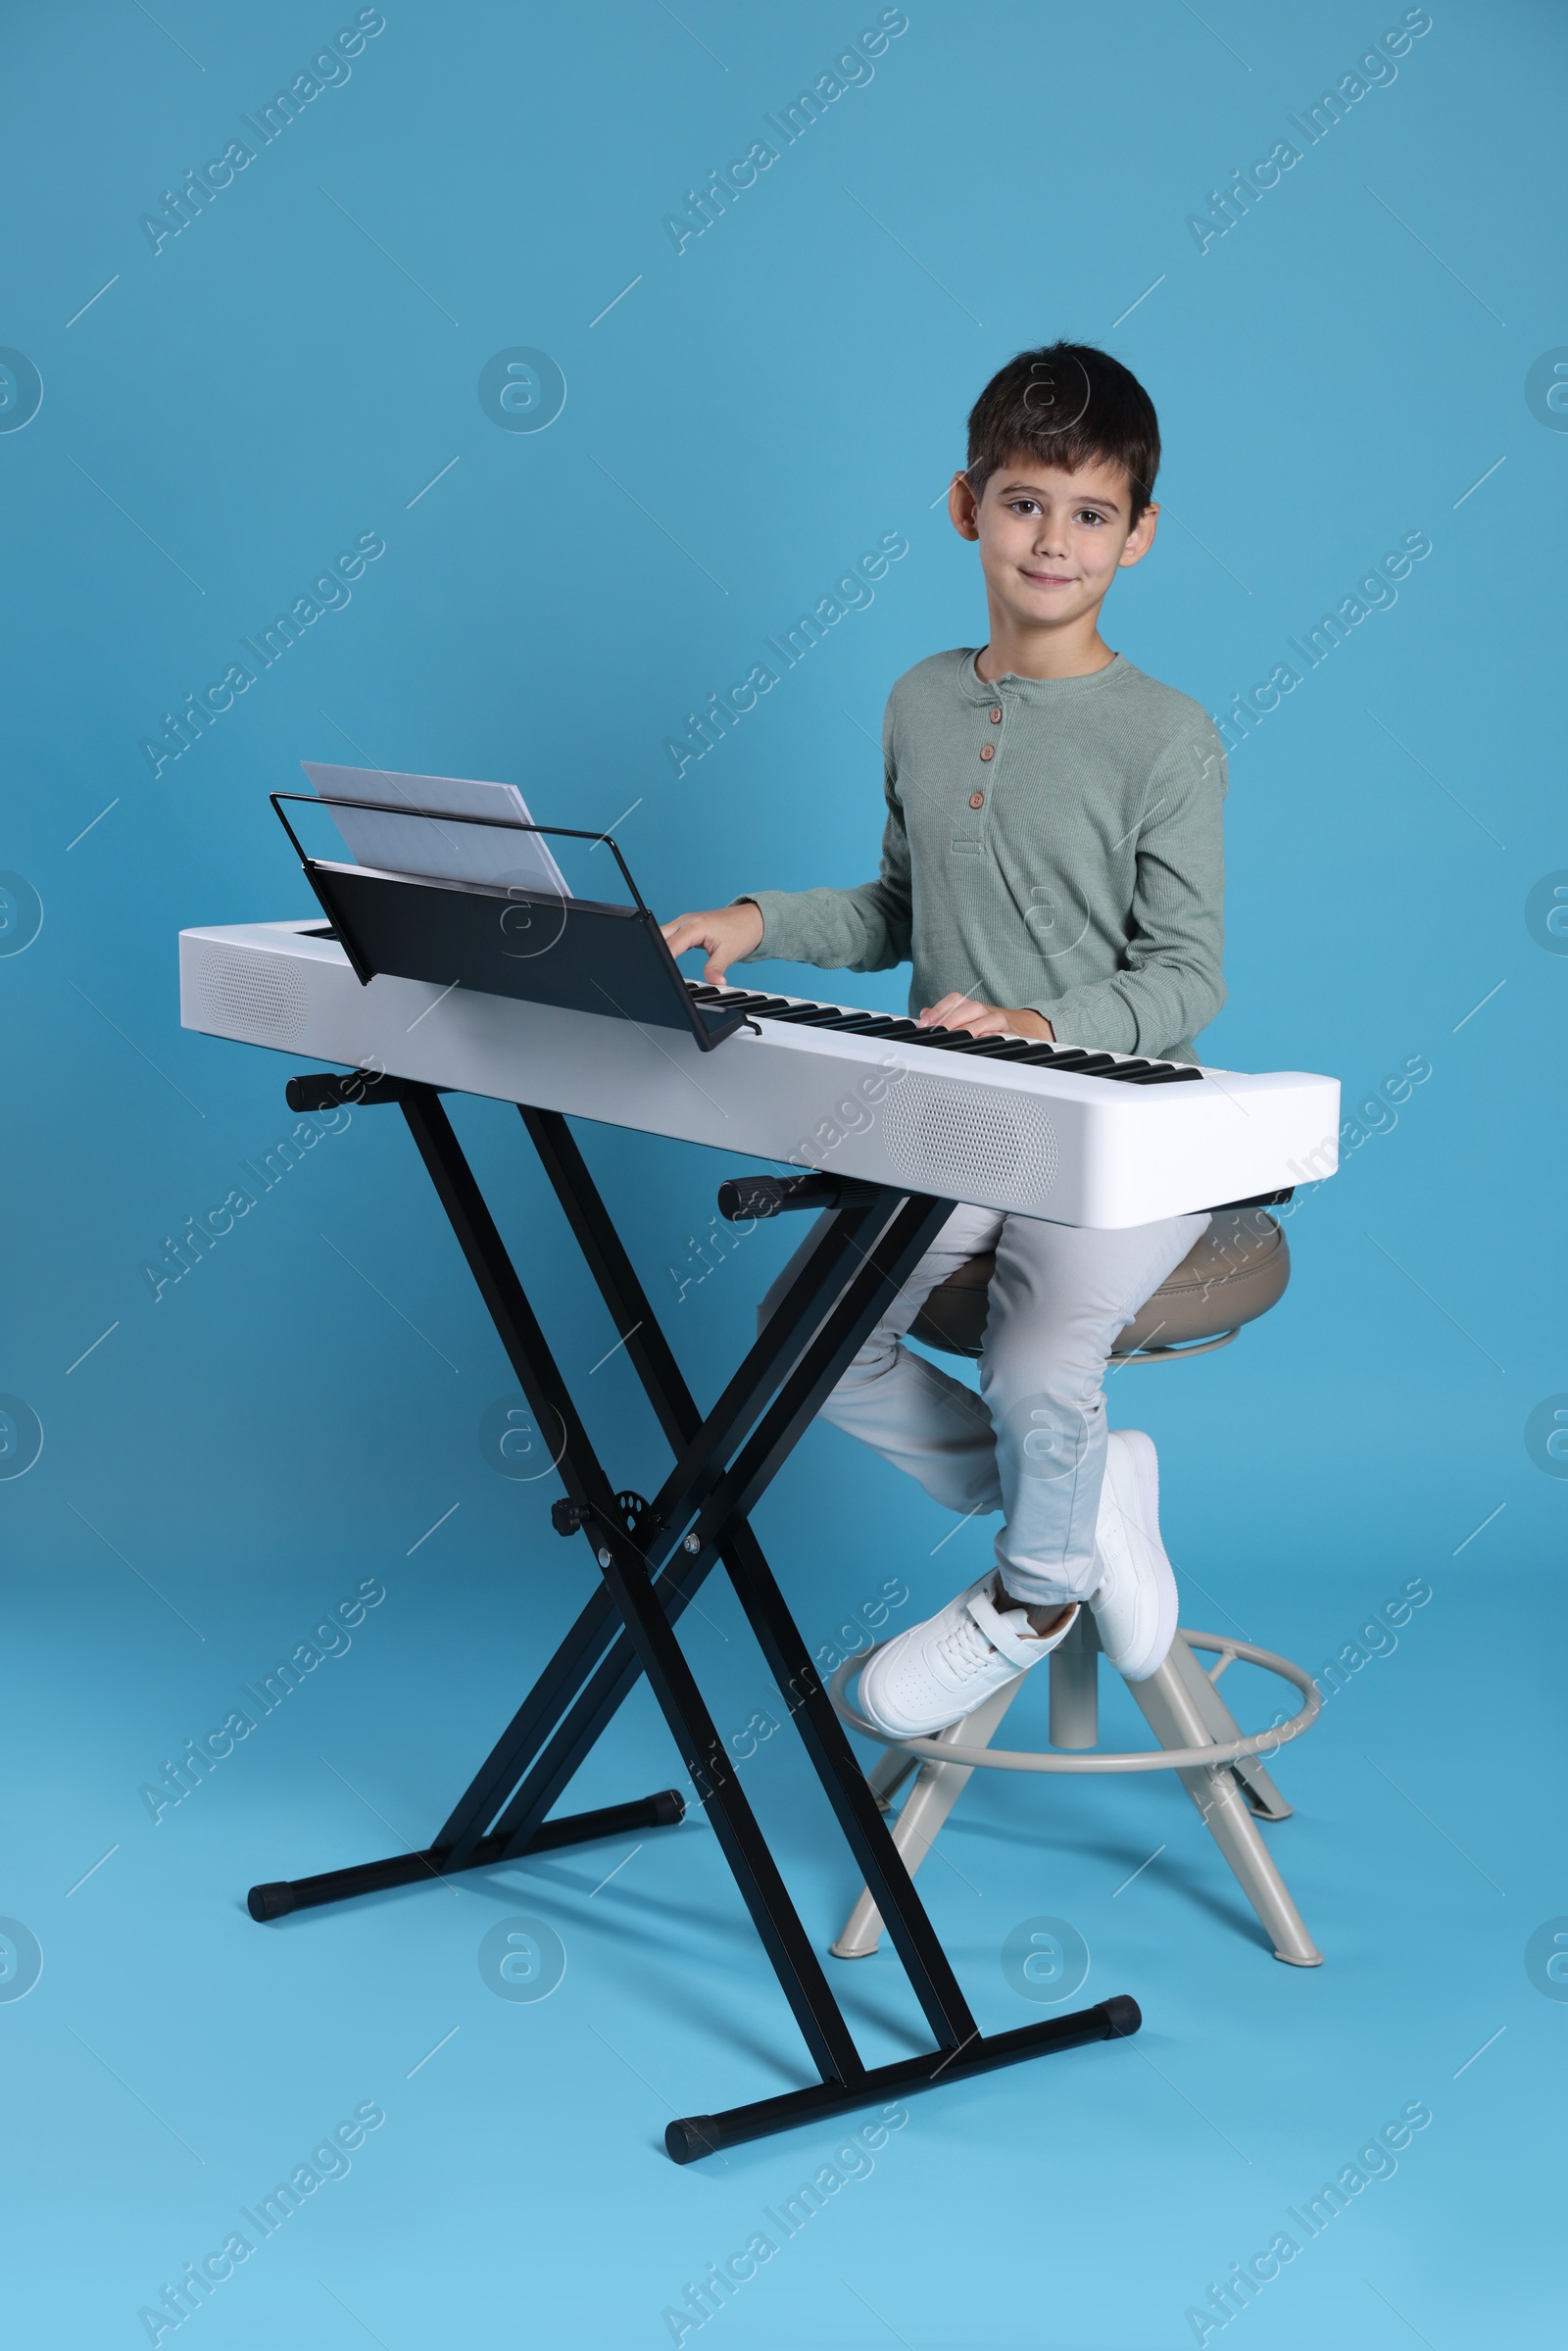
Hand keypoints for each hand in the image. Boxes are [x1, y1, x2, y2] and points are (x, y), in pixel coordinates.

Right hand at [660, 898, 764, 985]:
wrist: (752, 920)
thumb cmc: (742, 931)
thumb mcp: (729, 953)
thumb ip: (716, 969)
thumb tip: (714, 983)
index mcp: (694, 926)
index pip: (670, 945)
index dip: (663, 960)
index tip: (661, 974)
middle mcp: (686, 921)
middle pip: (659, 937)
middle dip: (655, 953)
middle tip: (657, 972)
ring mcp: (685, 923)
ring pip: (662, 935)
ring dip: (661, 949)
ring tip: (660, 967)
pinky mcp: (686, 927)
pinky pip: (670, 936)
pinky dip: (668, 947)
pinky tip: (669, 960)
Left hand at [919, 992, 1053, 1040]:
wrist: (1025, 1027)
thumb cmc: (988, 1026)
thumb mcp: (966, 1019)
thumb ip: (944, 1017)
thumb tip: (924, 1014)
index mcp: (971, 1006)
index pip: (954, 1000)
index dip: (938, 1010)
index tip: (925, 1023)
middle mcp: (985, 1011)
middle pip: (969, 1008)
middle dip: (951, 1020)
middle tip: (937, 1032)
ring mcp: (999, 1021)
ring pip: (986, 1019)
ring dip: (971, 1028)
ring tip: (957, 1036)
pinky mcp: (1012, 1034)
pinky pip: (1003, 1034)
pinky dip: (993, 1036)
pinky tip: (982, 1041)